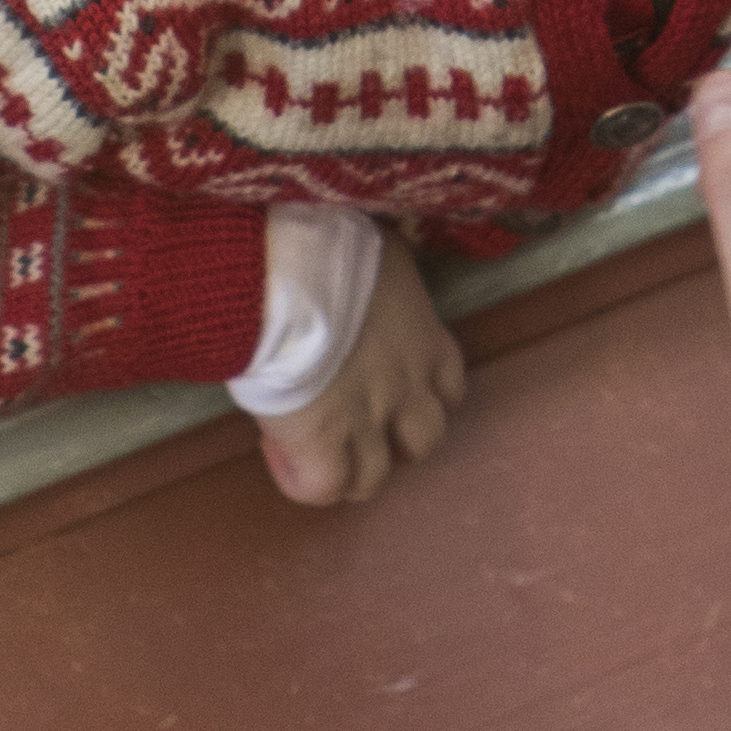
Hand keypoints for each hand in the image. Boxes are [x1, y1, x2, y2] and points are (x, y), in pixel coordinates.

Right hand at [253, 240, 467, 511]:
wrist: (291, 272)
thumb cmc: (333, 242)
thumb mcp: (381, 248)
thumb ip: (385, 277)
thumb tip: (373, 269)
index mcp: (426, 340)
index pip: (449, 388)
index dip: (421, 394)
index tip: (384, 382)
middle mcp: (407, 388)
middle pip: (423, 441)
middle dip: (394, 439)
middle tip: (354, 421)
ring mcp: (367, 421)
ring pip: (374, 477)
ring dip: (349, 468)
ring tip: (313, 447)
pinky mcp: (321, 444)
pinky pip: (322, 488)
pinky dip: (303, 479)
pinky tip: (281, 452)